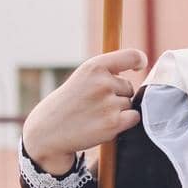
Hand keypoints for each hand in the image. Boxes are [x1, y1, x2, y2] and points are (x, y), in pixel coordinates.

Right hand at [21, 48, 146, 174]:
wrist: (47, 131)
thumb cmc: (69, 103)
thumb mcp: (82, 78)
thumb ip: (107, 72)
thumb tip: (139, 65)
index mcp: (94, 67)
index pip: (131, 56)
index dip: (140, 61)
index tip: (140, 66)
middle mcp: (102, 83)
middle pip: (128, 87)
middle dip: (117, 95)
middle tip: (94, 105)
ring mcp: (108, 103)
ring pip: (129, 103)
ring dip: (118, 110)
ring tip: (95, 115)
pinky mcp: (113, 123)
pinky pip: (134, 117)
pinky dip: (124, 122)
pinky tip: (105, 124)